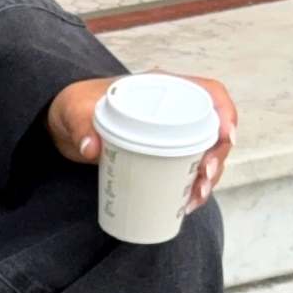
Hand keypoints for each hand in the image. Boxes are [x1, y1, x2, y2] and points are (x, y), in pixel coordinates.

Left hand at [47, 72, 237, 209]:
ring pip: (205, 153)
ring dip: (208, 177)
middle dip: (217, 156)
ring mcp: (170, 133)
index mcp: (162, 88)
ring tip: (194, 199)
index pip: (208, 92)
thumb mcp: (74, 112)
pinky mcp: (162, 154)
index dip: (225, 111)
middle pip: (214, 128)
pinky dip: (191, 187)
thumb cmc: (75, 107)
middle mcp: (173, 109)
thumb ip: (81, 125)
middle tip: (203, 179)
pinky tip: (186, 205)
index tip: (226, 136)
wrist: (65, 123)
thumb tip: (91, 149)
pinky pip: (188, 169)